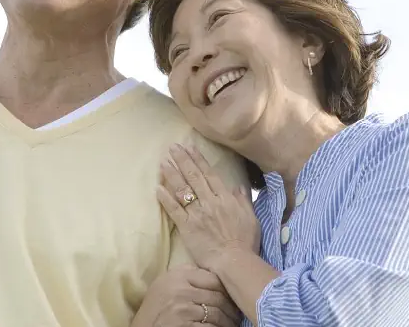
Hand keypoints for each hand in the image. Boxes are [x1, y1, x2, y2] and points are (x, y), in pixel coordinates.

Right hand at [138, 264, 240, 326]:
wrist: (144, 326)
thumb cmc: (157, 305)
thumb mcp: (169, 282)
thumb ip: (189, 274)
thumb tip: (219, 272)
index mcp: (179, 275)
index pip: (215, 279)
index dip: (228, 290)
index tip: (235, 297)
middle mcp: (180, 289)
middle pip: (219, 297)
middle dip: (232, 309)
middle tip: (238, 315)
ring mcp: (182, 308)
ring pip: (217, 314)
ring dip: (229, 322)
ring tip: (233, 324)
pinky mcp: (183, 324)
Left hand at [156, 144, 260, 271]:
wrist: (234, 261)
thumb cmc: (245, 242)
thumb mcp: (251, 218)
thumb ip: (243, 200)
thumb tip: (237, 186)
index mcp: (226, 198)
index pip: (209, 174)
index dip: (198, 160)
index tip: (189, 147)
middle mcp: (210, 202)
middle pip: (194, 177)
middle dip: (182, 160)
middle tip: (172, 147)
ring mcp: (197, 214)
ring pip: (183, 190)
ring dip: (172, 175)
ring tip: (163, 162)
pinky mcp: (187, 227)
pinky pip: (174, 210)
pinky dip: (166, 199)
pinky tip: (157, 188)